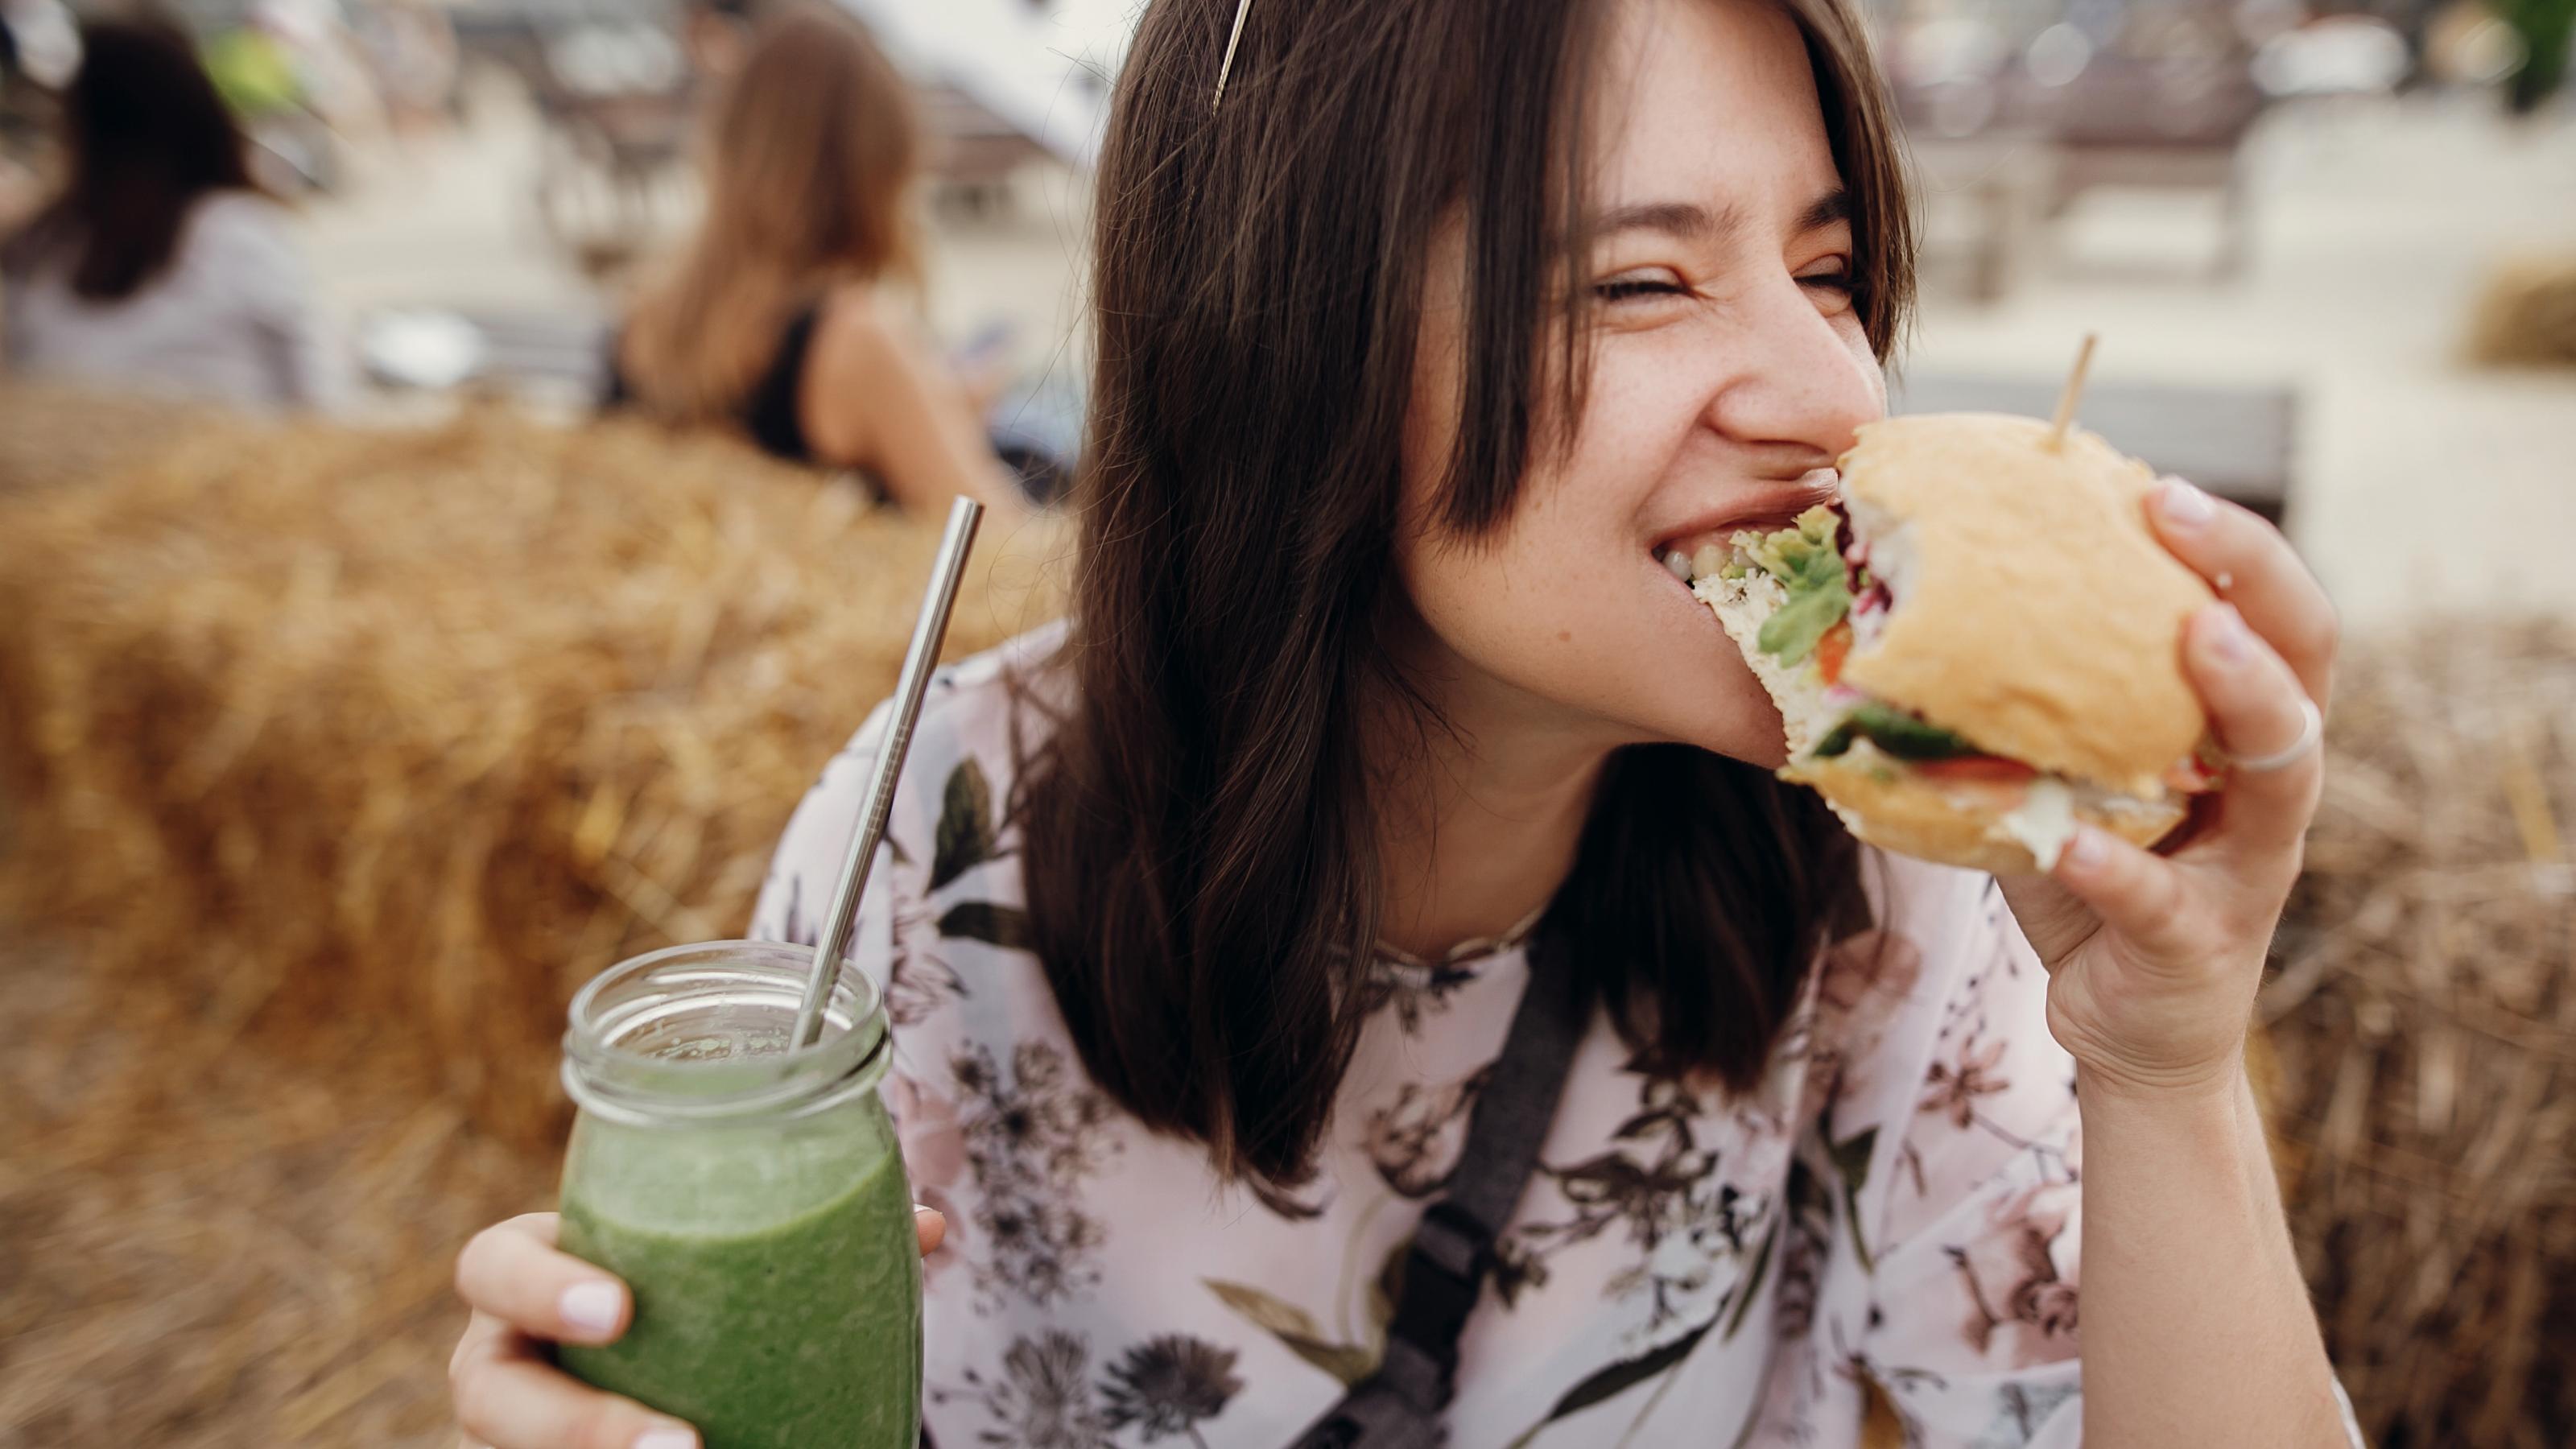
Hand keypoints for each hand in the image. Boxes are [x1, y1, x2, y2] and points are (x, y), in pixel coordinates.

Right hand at [451, 1206, 945, 1448]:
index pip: (494, 1267)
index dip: (541, 1286)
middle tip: (681, 1447)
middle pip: (490, 1395)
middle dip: (574, 1426)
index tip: (622, 1311)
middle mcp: (508, 1358)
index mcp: (538, 1274)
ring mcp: (518, 1429)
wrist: (660, 1372)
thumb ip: (805, 1242)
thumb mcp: (718, 1265)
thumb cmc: (683, 1296)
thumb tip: (929, 1228)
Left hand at [1997, 479, 2335, 1100]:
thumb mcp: (2060, 773)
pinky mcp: (2200, 942)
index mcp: (2239, 730)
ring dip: (2243, 697)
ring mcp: (2248, 865)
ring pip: (2282, 772)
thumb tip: (1900, 603)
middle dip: (2250, 577)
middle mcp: (2270, 785)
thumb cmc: (2092, 875)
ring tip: (2197, 640)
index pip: (2267, 611)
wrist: (2124, 1025)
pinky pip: (2162, 898)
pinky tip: (2064, 842)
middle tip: (2178, 510)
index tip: (2154, 484)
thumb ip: (2023, 701)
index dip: (2230, 544)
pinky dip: (2113, 867)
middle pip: (2303, 661)